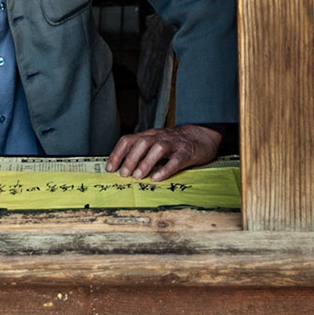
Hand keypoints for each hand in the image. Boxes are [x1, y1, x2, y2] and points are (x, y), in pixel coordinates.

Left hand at [106, 124, 220, 181]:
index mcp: (150, 136)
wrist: (203, 136)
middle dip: (130, 159)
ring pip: (157, 148)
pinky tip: (158, 178)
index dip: (117, 153)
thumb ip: (142, 153)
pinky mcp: (187, 152)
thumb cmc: (176, 144)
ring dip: (145, 162)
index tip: (110, 169)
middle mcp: (160, 137)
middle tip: (124, 174)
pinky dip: (165, 169)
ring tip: (138, 176)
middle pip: (141, 143)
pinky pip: (176, 160)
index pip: (129, 140)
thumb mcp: (156, 144)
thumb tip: (122, 169)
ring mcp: (174, 144)